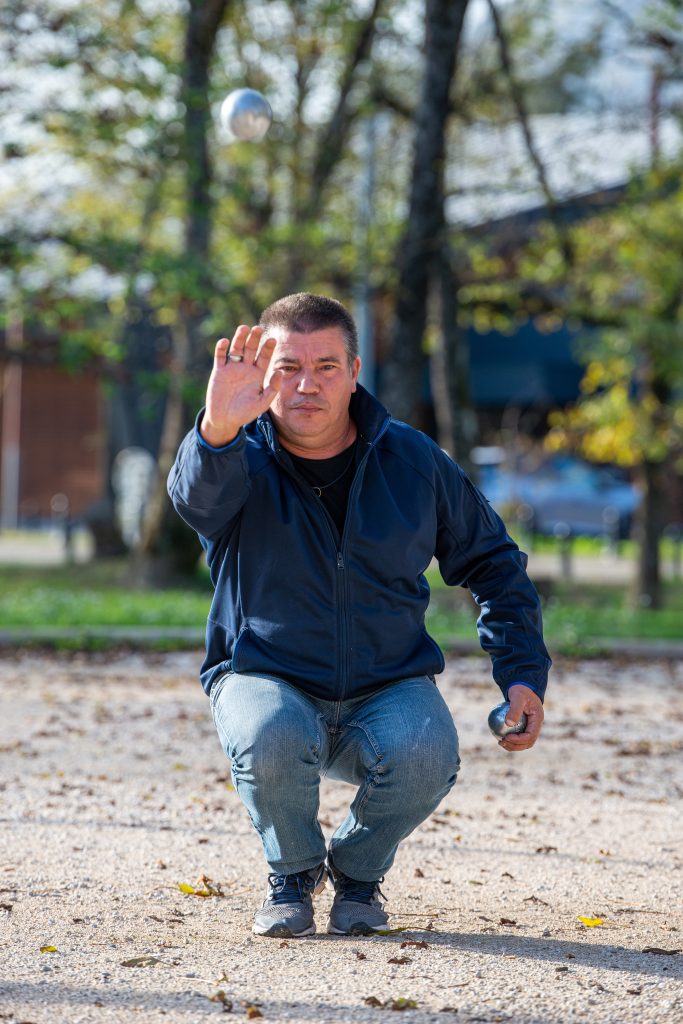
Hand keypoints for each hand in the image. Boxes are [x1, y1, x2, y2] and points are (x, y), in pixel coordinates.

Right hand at [200, 325, 280, 445]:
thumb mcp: (262, 403)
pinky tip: (225, 341)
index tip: (273, 339)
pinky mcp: (219, 371)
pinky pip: (220, 357)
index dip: (268, 348)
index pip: (264, 357)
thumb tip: (280, 372)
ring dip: (239, 338)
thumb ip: (272, 388)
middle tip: (258, 328)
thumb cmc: (245, 413)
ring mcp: (231, 368)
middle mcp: (245, 368)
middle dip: (254, 339)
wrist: (225, 420)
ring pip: (236, 349)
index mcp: (257, 375)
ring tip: (244, 328)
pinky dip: (221, 348)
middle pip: (251, 349)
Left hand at [498, 684, 543, 751]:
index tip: (506, 738)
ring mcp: (531, 726)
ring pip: (524, 742)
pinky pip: (518, 736)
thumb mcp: (517, 697)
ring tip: (500, 743)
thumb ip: (514, 709)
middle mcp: (536, 725)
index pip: (530, 736)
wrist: (522, 686)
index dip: (519, 740)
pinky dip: (510, 740)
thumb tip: (508, 724)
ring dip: (513, 745)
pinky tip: (499, 738)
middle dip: (516, 746)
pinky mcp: (524, 726)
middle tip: (502, 742)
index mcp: (538, 719)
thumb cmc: (520, 690)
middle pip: (528, 742)